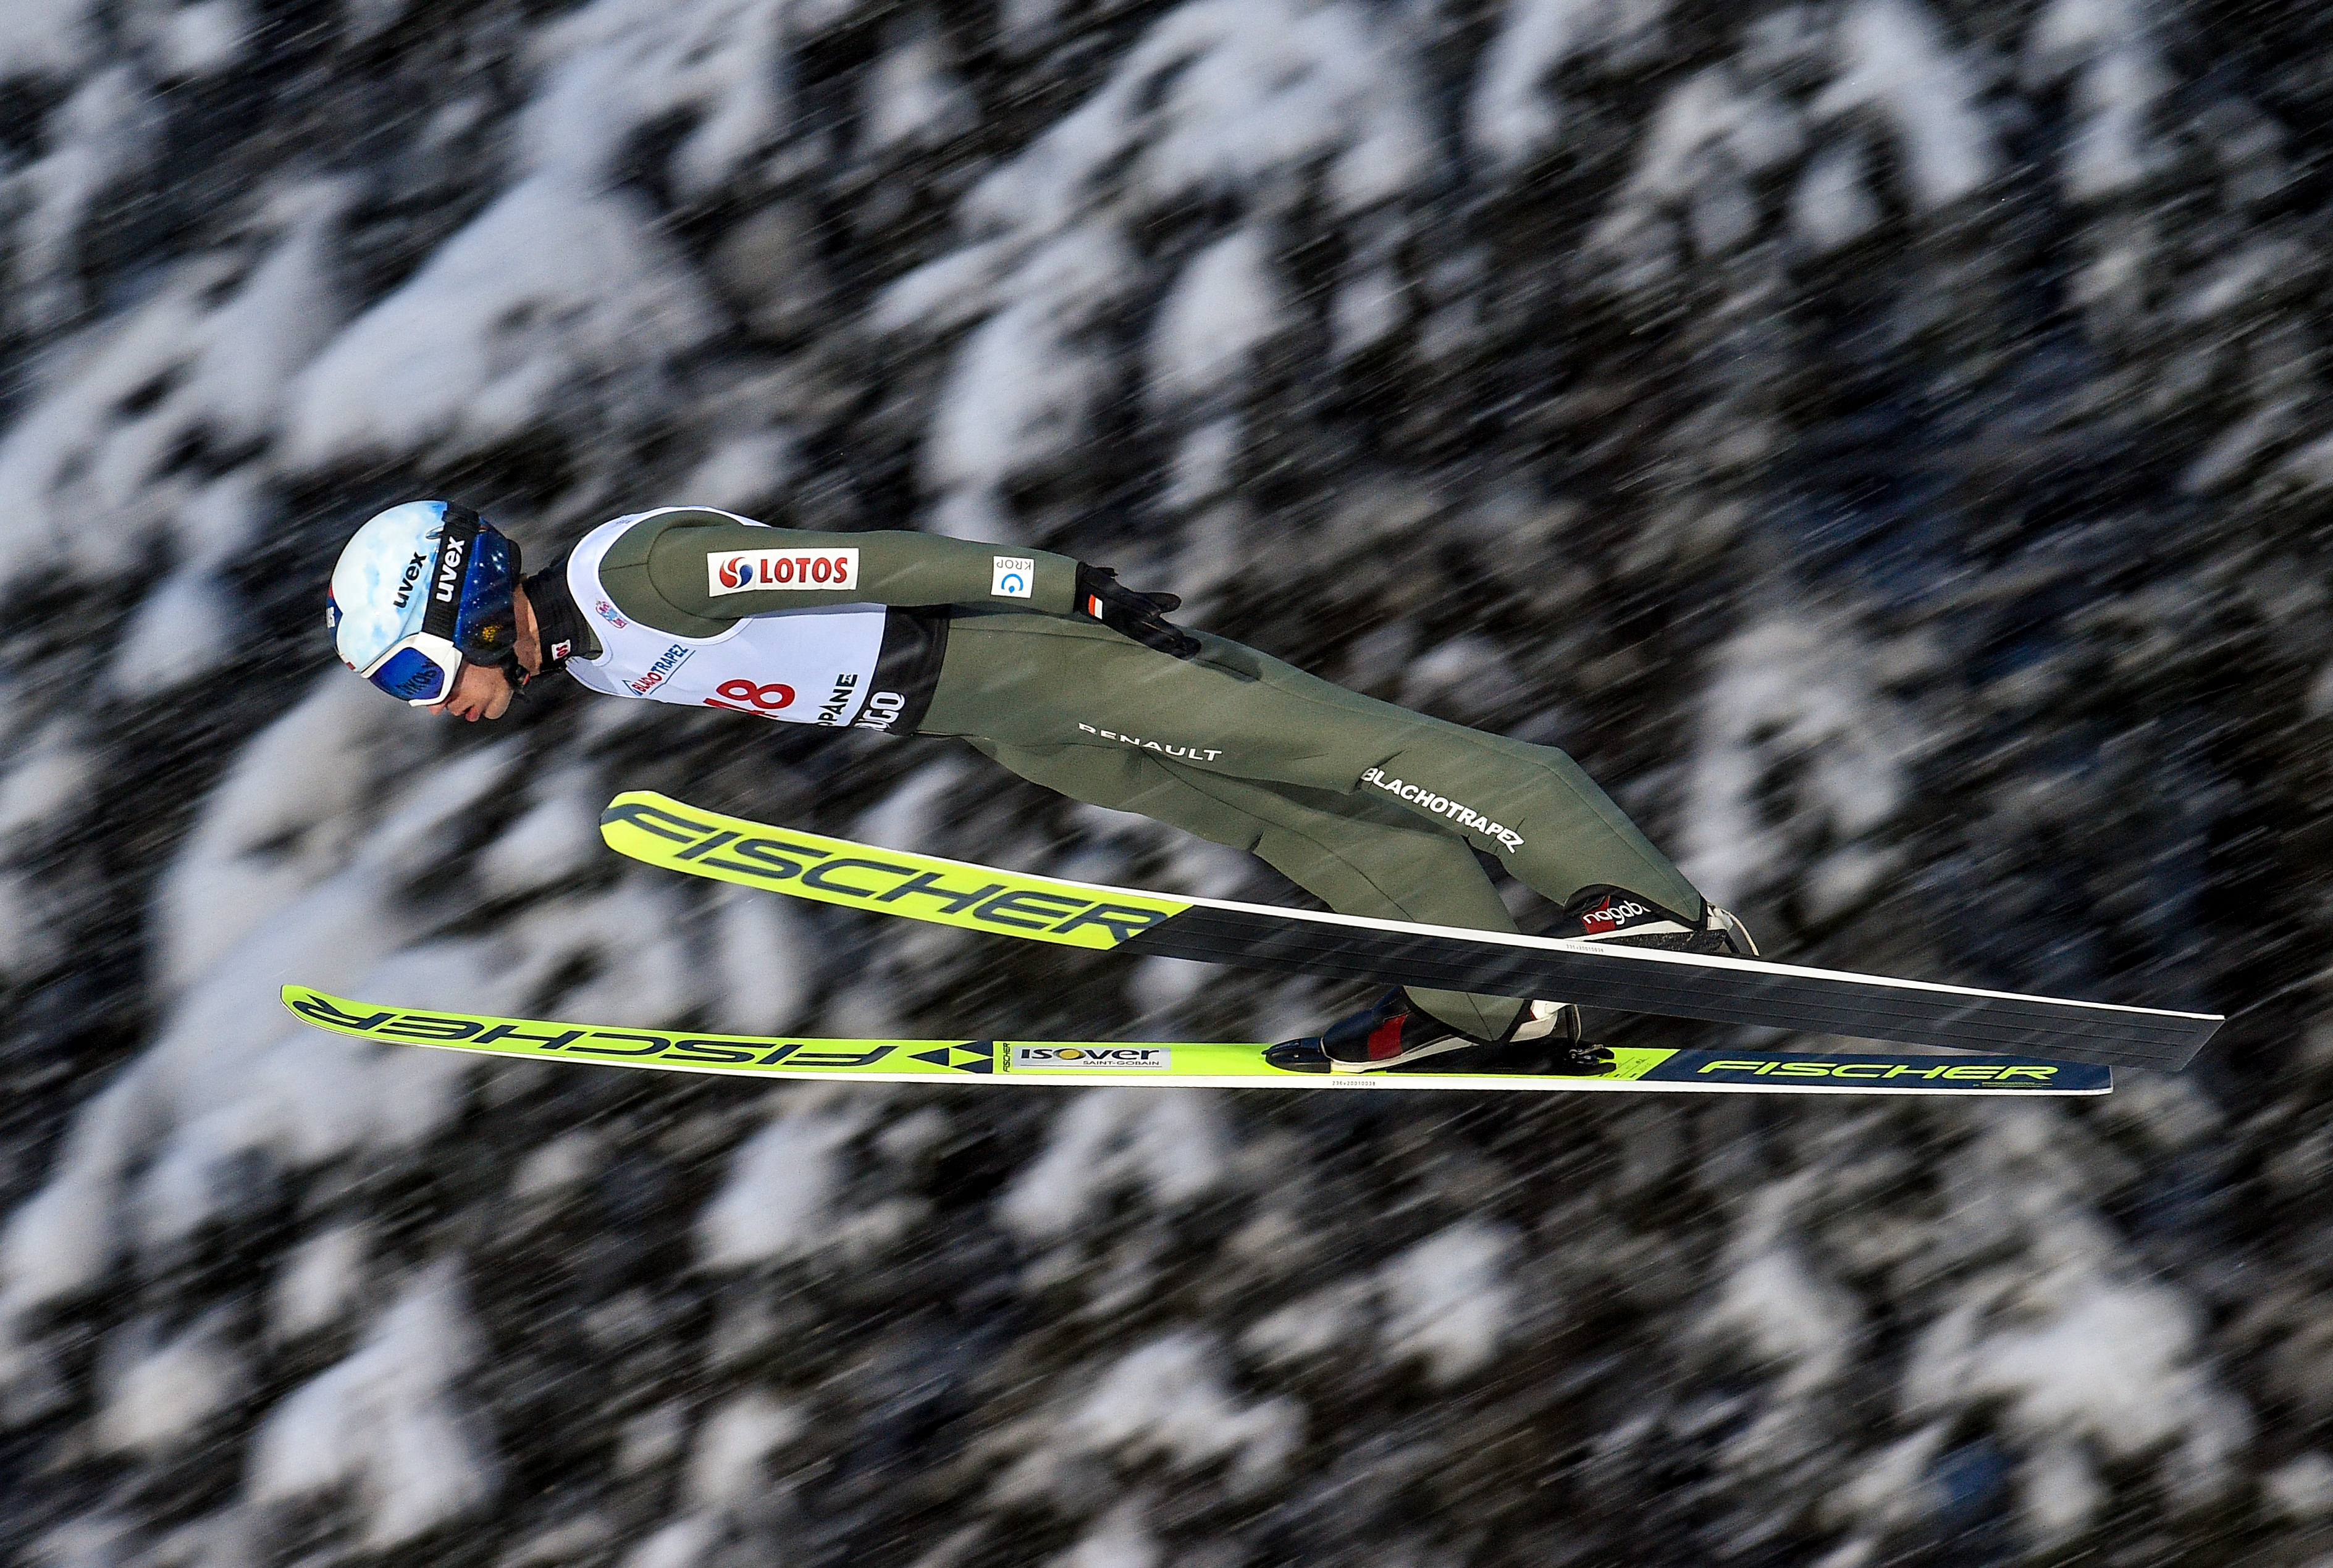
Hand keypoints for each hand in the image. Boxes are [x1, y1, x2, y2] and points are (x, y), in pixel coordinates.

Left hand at [1075, 564, 1199, 658]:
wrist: (1081, 587)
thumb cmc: (1109, 597)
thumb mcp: (1137, 599)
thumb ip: (1156, 601)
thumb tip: (1178, 603)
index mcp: (1133, 626)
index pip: (1157, 639)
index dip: (1174, 646)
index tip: (1195, 650)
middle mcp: (1127, 623)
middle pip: (1153, 636)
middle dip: (1171, 643)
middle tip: (1191, 649)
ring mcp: (1120, 612)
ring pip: (1143, 625)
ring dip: (1159, 631)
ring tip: (1177, 638)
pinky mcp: (1113, 598)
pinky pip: (1129, 604)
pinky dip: (1142, 609)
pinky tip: (1154, 614)